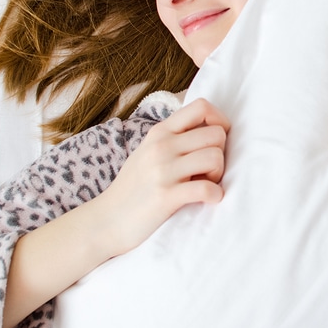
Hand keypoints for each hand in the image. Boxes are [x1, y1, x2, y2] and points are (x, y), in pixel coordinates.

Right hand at [90, 98, 229, 258]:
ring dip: (218, 175)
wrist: (106, 220)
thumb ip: (174, 138)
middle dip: (221, 153)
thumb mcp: (149, 151)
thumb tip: (210, 129)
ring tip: (205, 184)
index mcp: (160, 132)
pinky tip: (207, 200)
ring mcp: (162, 171)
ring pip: (215, 157)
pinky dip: (215, 195)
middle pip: (216, 134)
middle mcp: (161, 146)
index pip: (201, 106)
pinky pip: (207, 189)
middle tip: (208, 171)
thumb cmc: (134, 187)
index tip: (216, 142)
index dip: (219, 121)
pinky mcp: (165, 197)